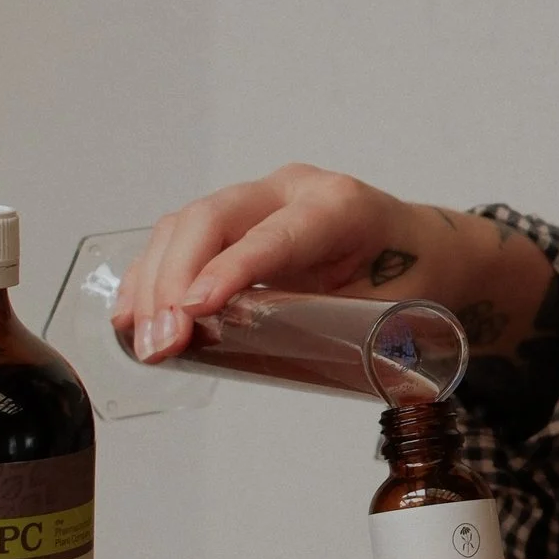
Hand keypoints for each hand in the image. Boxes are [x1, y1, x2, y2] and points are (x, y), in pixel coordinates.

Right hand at [115, 168, 542, 362]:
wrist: (426, 250)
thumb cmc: (415, 276)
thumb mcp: (395, 308)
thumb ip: (341, 330)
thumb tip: (284, 366)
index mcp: (339, 206)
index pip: (275, 234)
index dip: (232, 269)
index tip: (195, 309)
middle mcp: (292, 191)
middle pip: (214, 218)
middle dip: (176, 281)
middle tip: (162, 343)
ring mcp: (258, 201)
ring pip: (187, 225)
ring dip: (155, 284)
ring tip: (145, 342)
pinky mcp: (235, 223)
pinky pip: (180, 240)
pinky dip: (152, 277)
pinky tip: (133, 318)